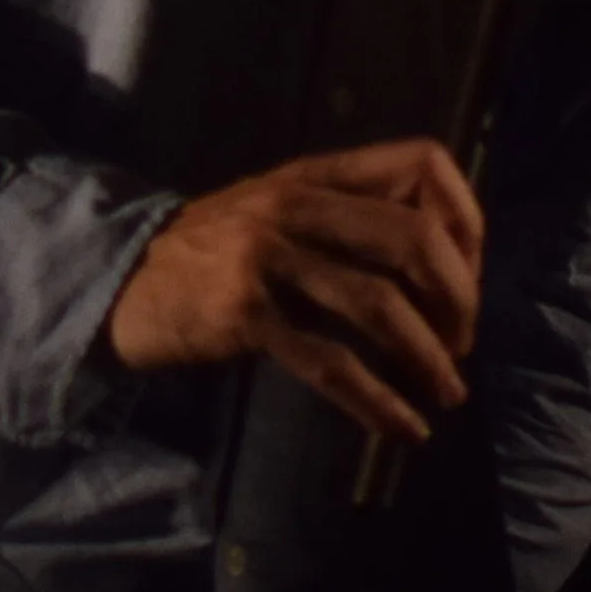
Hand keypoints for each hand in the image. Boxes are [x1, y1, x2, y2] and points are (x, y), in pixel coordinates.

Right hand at [102, 140, 486, 441]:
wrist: (121, 281)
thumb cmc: (214, 251)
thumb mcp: (279, 208)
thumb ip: (346, 215)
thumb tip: (441, 268)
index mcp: (316, 173)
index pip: (423, 164)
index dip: (465, 219)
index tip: (469, 276)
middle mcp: (298, 204)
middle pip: (414, 239)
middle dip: (457, 298)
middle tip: (463, 343)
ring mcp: (269, 258)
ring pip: (378, 304)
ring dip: (427, 357)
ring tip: (449, 393)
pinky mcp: (244, 314)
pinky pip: (329, 362)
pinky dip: (376, 401)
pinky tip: (404, 428)